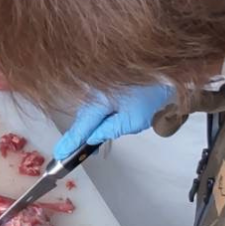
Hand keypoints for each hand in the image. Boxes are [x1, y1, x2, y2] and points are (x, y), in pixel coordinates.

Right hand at [51, 83, 173, 159]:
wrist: (164, 70)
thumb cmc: (151, 94)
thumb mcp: (131, 120)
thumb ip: (108, 130)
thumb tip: (92, 138)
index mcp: (97, 103)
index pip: (80, 128)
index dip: (70, 143)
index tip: (60, 155)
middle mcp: (93, 93)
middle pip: (81, 119)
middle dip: (76, 137)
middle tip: (68, 154)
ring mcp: (99, 87)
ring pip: (88, 112)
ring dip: (86, 128)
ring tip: (85, 145)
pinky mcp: (106, 85)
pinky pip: (95, 105)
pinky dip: (94, 118)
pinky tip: (98, 126)